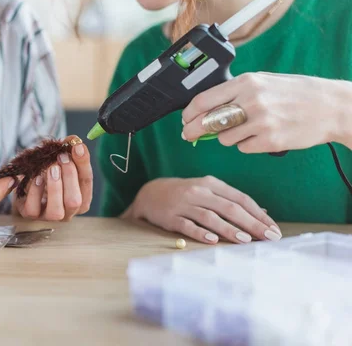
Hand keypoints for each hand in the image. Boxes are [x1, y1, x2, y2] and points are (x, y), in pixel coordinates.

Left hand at [14, 135, 93, 220]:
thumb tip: (73, 139)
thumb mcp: (58, 160)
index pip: (86, 183)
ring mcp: (49, 216)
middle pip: (75, 201)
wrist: (25, 183)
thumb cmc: (47, 172)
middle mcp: (68, 211)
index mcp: (81, 198)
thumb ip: (68, 151)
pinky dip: (36, 190)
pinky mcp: (31, 214)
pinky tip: (37, 177)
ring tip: (50, 167)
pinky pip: (34, 208)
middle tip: (61, 157)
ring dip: (54, 186)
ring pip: (57, 211)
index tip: (78, 147)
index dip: (83, 164)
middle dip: (69, 176)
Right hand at [126, 176, 281, 243]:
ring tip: (246, 240)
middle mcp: (199, 192)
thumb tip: (261, 213)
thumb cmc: (185, 194)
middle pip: (229, 207)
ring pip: (210, 217)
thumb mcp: (207, 190)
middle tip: (269, 238)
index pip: (240, 198)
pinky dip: (200, 232)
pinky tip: (212, 240)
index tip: (274, 229)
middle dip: (251, 223)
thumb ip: (231, 200)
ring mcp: (184, 204)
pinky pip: (187, 225)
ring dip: (229, 228)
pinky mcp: (170, 217)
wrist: (150, 193)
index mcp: (211, 184)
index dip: (258, 214)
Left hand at [181, 72, 342, 153]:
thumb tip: (206, 110)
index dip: (189, 113)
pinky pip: (243, 148)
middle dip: (194, 130)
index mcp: (247, 83)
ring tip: (246, 128)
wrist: (330, 106)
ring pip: (224, 138)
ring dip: (227, 137)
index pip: (204, 100)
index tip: (184, 120)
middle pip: (208, 121)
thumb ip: (234, 94)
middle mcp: (251, 101)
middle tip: (189, 135)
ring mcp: (261, 122)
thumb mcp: (263, 82)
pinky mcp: (269, 140)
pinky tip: (260, 135)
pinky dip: (246, 145)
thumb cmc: (295, 93)